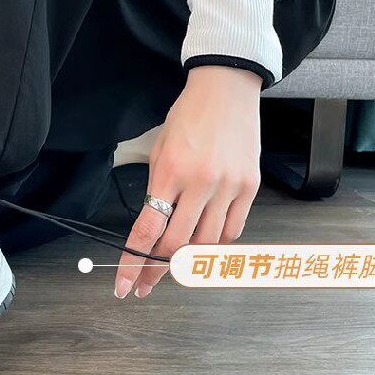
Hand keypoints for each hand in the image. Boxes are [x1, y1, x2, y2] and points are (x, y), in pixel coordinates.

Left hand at [114, 66, 261, 299]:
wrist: (226, 89)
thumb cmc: (188, 115)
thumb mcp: (160, 149)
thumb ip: (157, 189)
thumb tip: (153, 228)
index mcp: (170, 171)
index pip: (147, 229)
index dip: (133, 262)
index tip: (125, 285)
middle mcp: (201, 182)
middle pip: (177, 244)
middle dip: (156, 270)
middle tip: (145, 283)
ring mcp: (229, 186)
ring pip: (207, 244)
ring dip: (188, 261)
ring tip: (174, 267)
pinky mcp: (250, 187)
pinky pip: (232, 230)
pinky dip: (217, 244)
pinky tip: (204, 246)